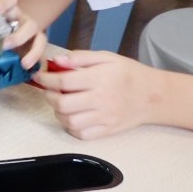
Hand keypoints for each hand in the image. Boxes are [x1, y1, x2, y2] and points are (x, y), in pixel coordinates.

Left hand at [0, 0, 46, 69]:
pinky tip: (31, 71)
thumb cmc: (1, 26)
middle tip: (6, 46)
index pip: (11, 0)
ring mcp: (33, 34)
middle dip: (18, 37)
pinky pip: (42, 54)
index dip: (4, 4)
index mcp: (12, 11)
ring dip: (33, 52)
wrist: (17, 26)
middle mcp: (25, 21)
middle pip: (29, 25)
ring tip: (24, 64)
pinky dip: (37, 61)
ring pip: (40, 39)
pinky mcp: (38, 46)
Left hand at [33, 50, 157, 138]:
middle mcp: (100, 99)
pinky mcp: (107, 131)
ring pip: (69, 121)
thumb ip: (81, 57)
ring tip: (61, 103)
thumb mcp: (107, 57)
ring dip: (59, 112)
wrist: (153, 95)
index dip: (46, 79)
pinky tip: (73, 116)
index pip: (64, 81)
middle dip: (49, 97)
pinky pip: (81, 134)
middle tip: (49, 90)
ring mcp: (104, 117)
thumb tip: (57, 61)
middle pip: (63, 103)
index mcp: (99, 78)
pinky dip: (71, 127)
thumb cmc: (128, 73)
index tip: (39, 77)